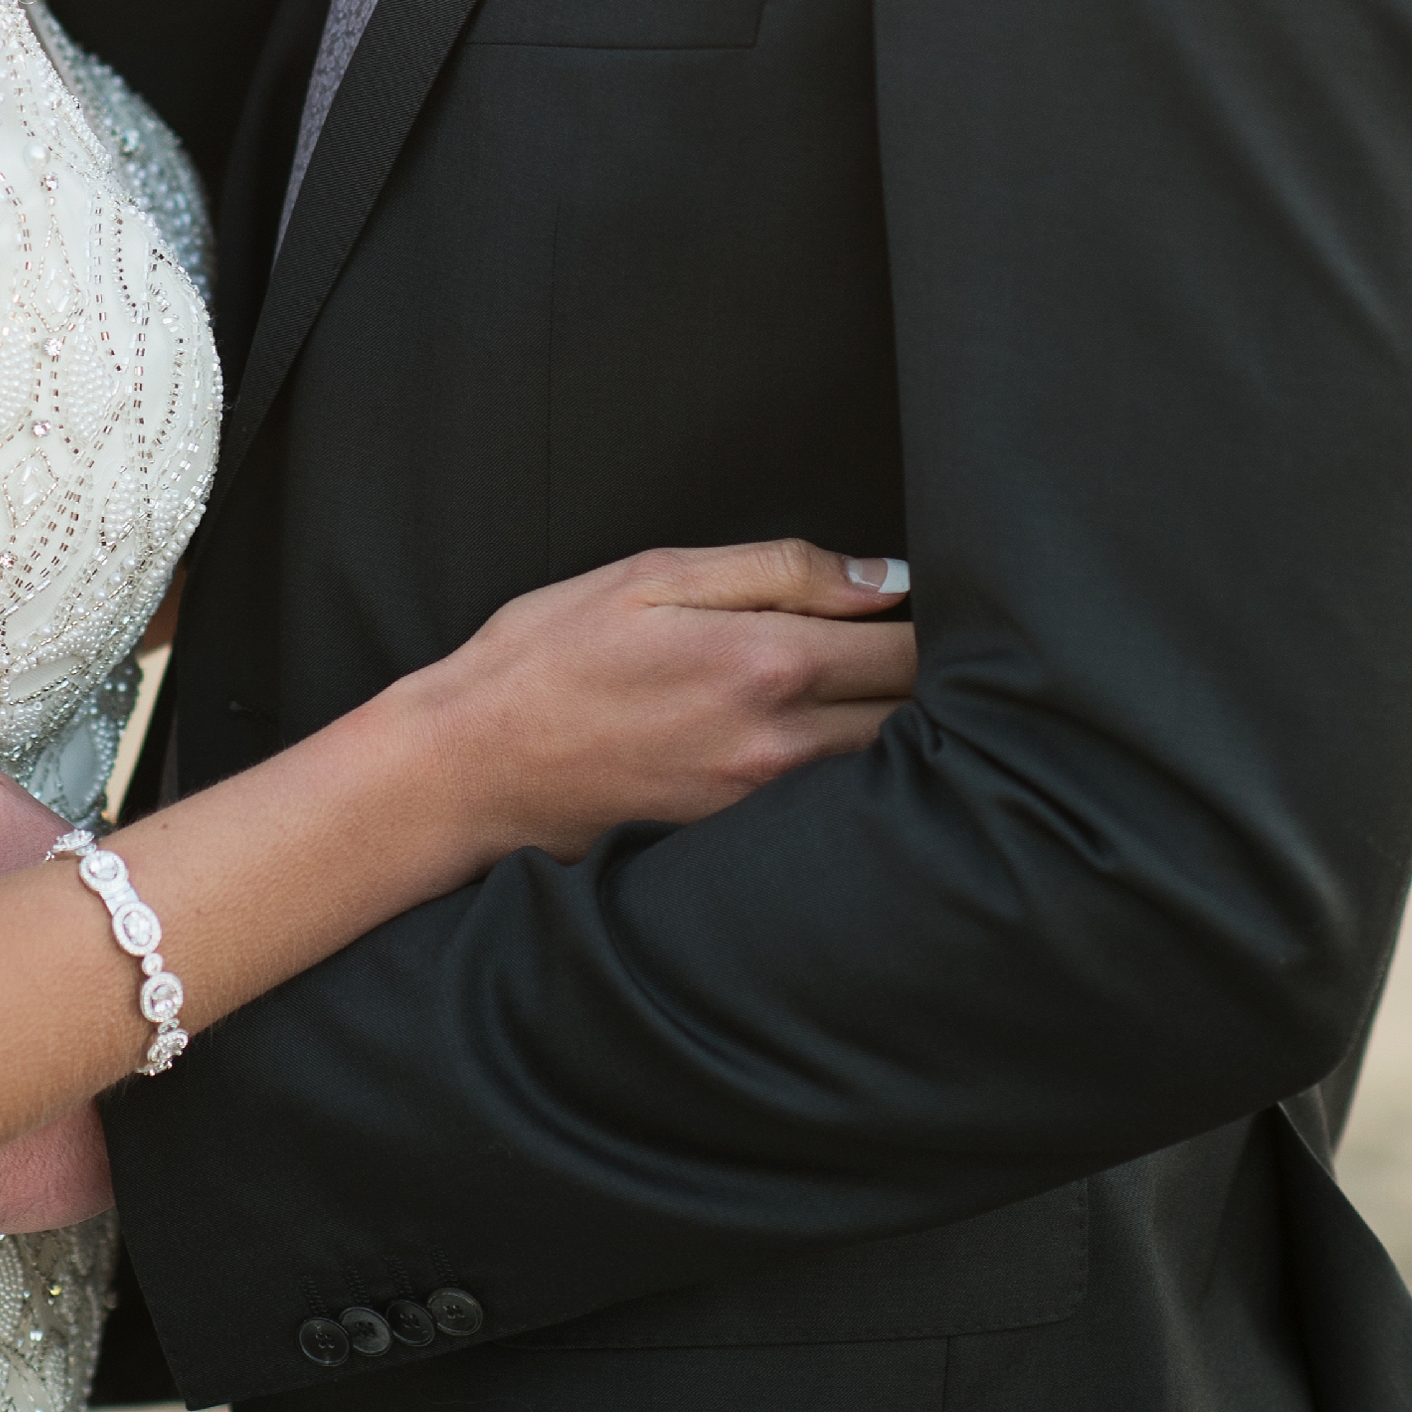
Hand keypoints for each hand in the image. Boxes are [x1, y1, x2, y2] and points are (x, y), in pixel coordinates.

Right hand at [404, 538, 917, 867]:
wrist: (471, 767)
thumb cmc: (549, 655)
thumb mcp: (652, 575)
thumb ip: (775, 570)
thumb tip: (883, 578)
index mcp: (765, 662)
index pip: (907, 646)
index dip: (937, 618)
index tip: (939, 598)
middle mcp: (779, 745)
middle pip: (915, 718)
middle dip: (936, 679)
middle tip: (936, 645)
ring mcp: (762, 806)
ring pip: (884, 771)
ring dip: (906, 733)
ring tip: (895, 692)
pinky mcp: (739, 842)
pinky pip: (832, 810)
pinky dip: (857, 778)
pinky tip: (839, 745)